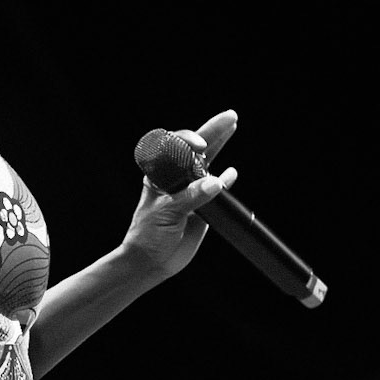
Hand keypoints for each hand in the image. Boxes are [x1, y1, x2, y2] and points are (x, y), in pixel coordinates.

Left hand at [120, 110, 238, 283]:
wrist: (151, 262)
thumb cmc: (147, 235)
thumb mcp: (166, 213)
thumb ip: (191, 197)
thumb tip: (216, 182)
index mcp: (159, 175)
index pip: (176, 148)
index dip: (190, 140)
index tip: (202, 144)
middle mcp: (175, 179)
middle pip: (196, 150)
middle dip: (212, 132)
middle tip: (230, 117)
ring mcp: (189, 192)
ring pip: (208, 164)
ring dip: (220, 146)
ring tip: (231, 126)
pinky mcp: (202, 208)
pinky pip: (217, 189)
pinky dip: (225, 180)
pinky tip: (232, 173)